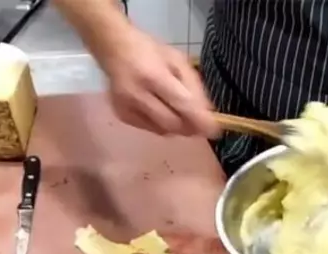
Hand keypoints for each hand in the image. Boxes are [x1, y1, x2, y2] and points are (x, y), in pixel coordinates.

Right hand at [94, 26, 218, 136]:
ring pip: (162, 130)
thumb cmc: (150, 52)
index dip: (199, 120)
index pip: (181, 104)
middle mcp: (137, 94)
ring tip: (179, 112)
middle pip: (172, 123)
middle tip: (200, 125)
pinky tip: (161, 111)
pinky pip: (151, 129)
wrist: (113, 47)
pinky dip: (162, 125)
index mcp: (153, 76)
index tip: (215, 131)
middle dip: (190, 127)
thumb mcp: (177, 60)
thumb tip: (207, 113)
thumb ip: (194, 86)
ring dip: (177, 127)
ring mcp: (127, 107)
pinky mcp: (121, 115)